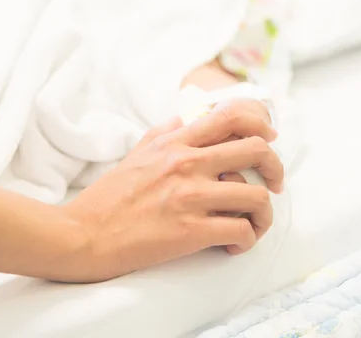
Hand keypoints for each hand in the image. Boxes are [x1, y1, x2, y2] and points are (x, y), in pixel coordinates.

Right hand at [63, 102, 282, 281]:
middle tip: (274, 182)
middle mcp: (188, 162)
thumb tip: (190, 115)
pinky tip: (232, 245)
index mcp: (176, 141)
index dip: (261, 124)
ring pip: (258, 196)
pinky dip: (247, 240)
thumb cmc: (112, 194)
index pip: (232, 116)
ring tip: (253, 223)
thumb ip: (168, 129)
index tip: (268, 139)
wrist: (85, 233)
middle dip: (275, 167)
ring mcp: (191, 196)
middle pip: (256, 150)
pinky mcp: (191, 231)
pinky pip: (241, 231)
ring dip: (265, 214)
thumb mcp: (139, 149)